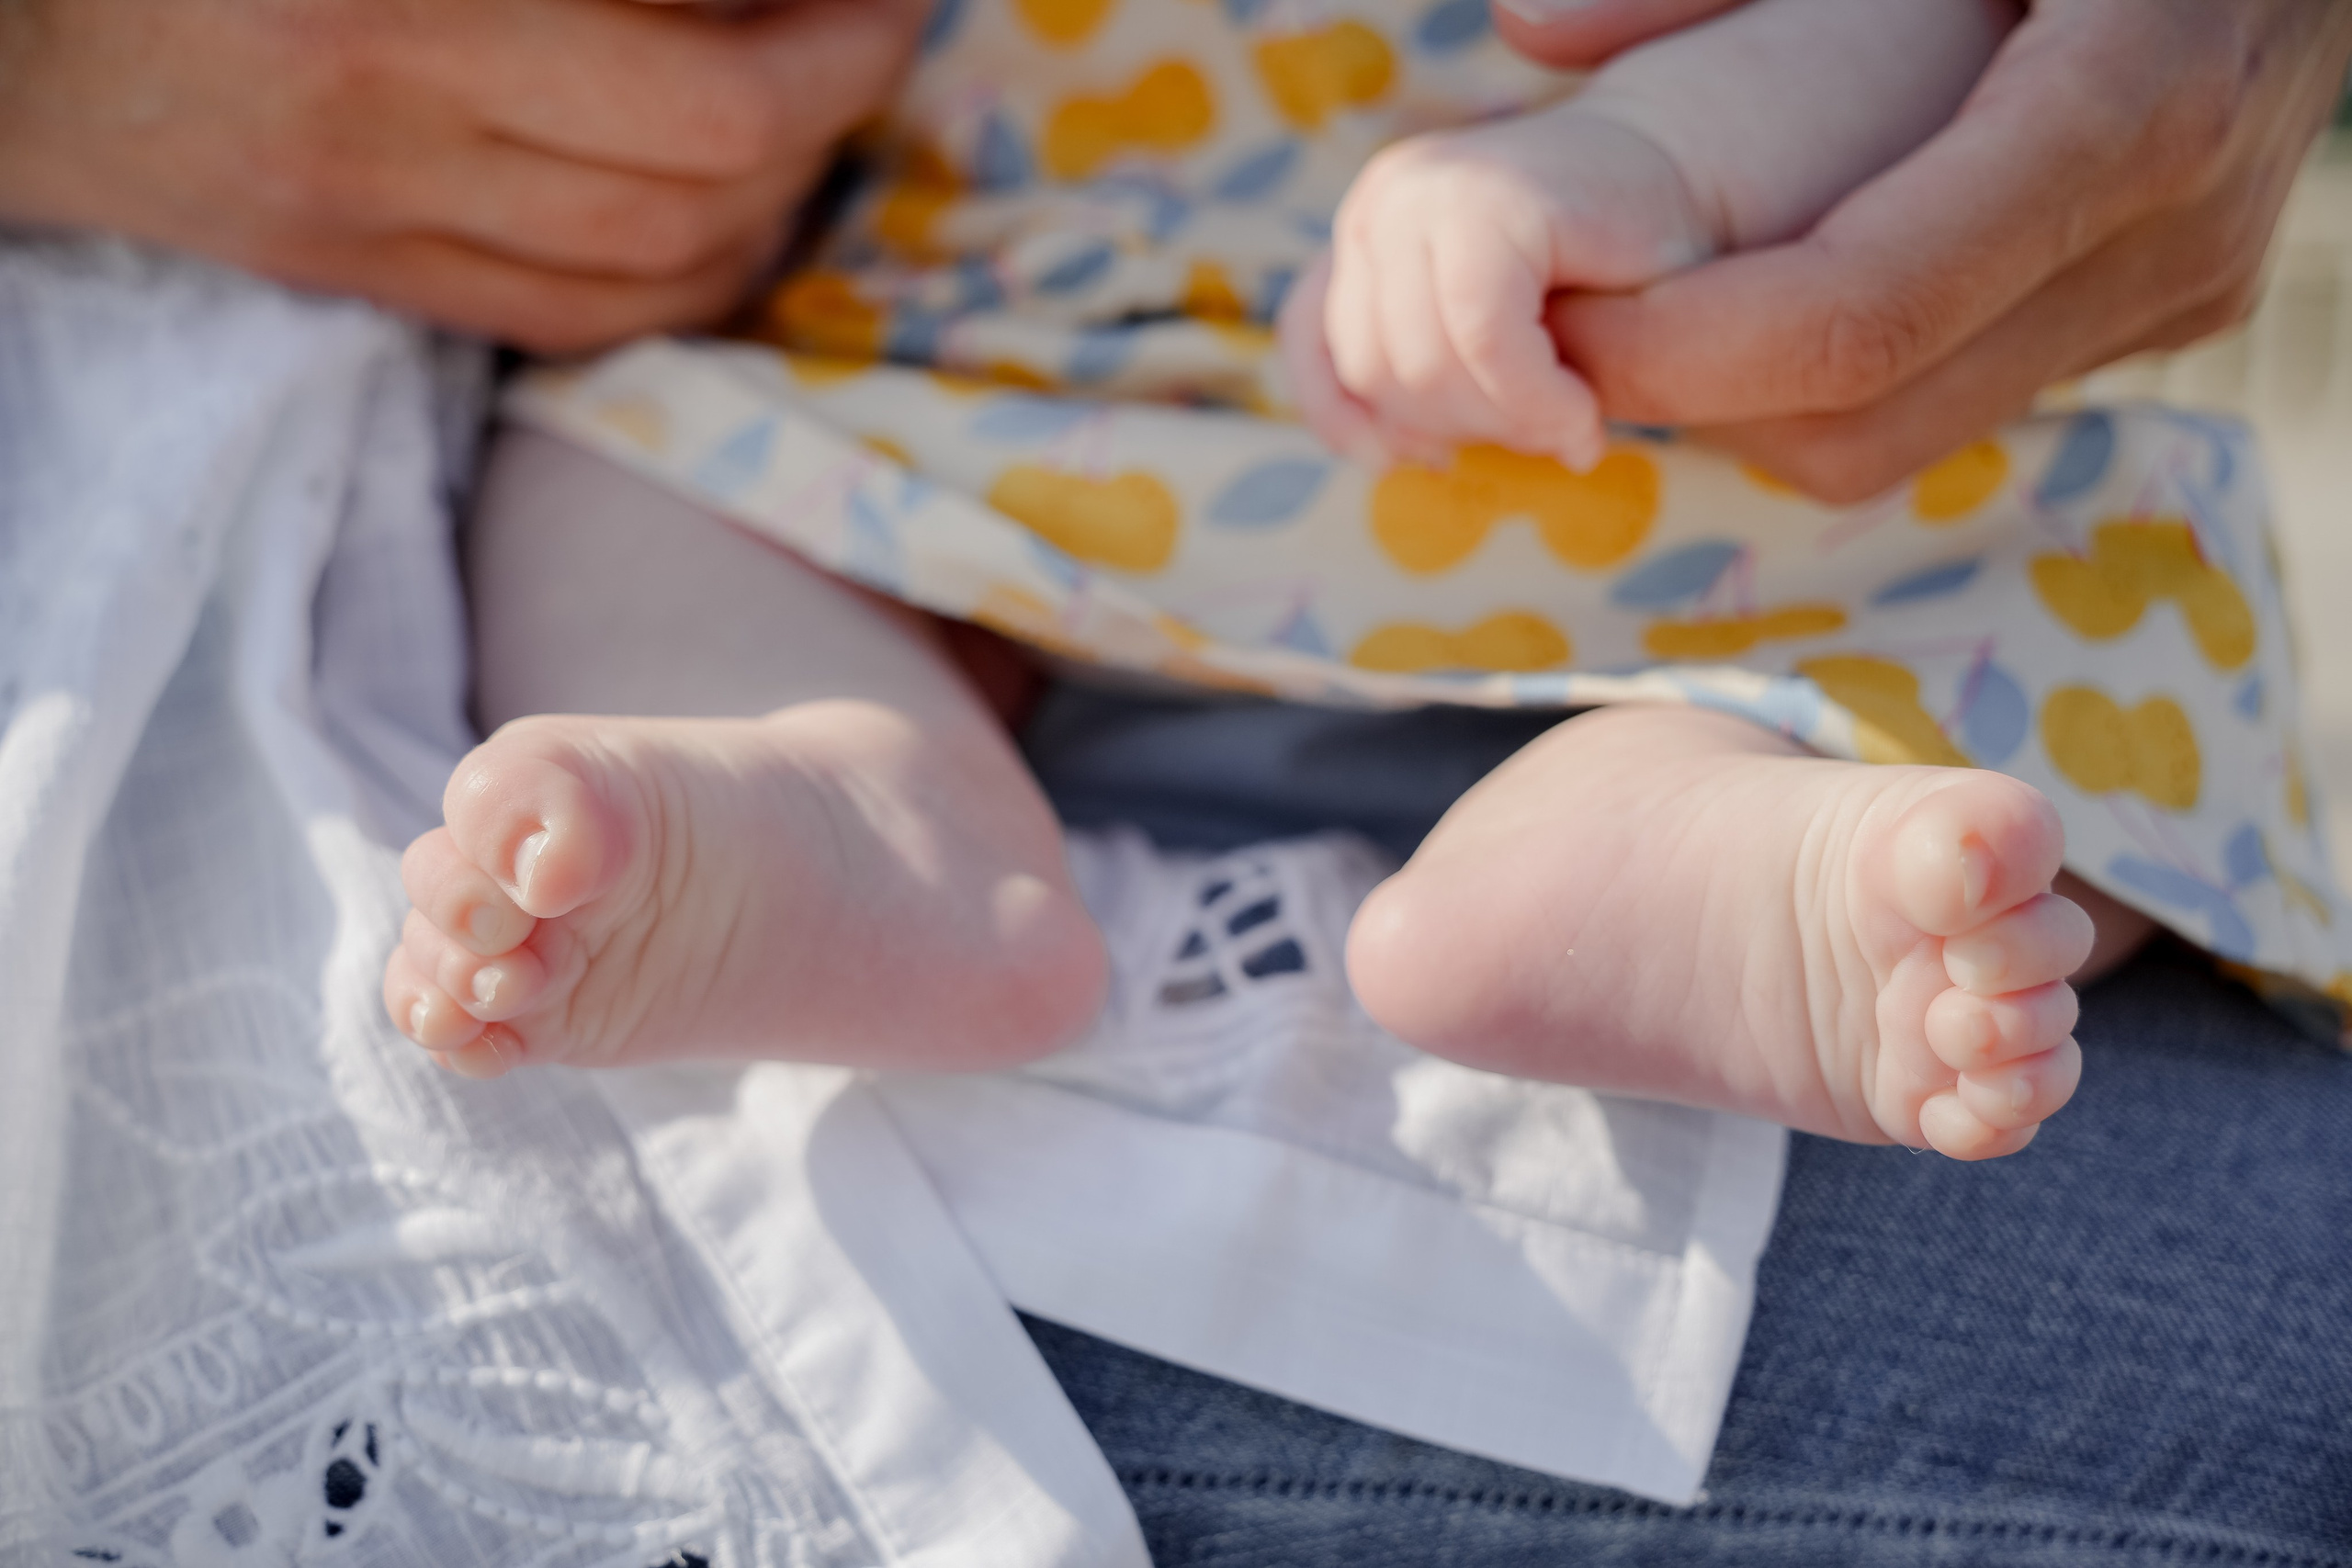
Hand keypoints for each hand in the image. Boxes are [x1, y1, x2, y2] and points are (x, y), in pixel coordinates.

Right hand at [0, 0, 925, 351]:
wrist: (14, 24)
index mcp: (411, 14)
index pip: (709, 95)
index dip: (840, 49)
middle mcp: (396, 133)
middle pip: (703, 187)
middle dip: (829, 115)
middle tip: (866, 37)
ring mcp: (374, 222)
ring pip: (655, 271)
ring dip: (775, 206)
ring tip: (813, 120)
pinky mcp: (359, 273)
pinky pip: (572, 319)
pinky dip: (683, 278)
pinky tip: (728, 217)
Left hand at [1282, 107, 1706, 470]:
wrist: (1695, 183)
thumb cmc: (1600, 280)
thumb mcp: (1479, 337)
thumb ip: (1417, 374)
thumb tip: (1383, 456)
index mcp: (1363, 235)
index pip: (1321, 359)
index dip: (1367, 431)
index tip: (1435, 463)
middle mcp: (1381, 203)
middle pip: (1377, 373)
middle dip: (1464, 429)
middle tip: (1545, 438)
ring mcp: (1427, 193)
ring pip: (1424, 369)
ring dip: (1507, 425)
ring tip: (1573, 426)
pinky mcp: (1491, 201)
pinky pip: (1484, 344)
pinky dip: (1535, 403)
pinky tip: (1582, 422)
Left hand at [1504, 0, 2351, 501]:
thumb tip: (1531, 30)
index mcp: (2126, 105)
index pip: (1861, 318)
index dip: (1684, 352)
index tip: (1554, 326)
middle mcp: (2168, 236)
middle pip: (1866, 419)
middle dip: (1690, 404)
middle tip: (1557, 339)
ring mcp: (2178, 293)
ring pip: (1908, 439)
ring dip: (1751, 408)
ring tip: (1642, 317)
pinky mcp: (2167, 314)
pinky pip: (1961, 397)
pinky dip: (1834, 379)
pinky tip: (1759, 297)